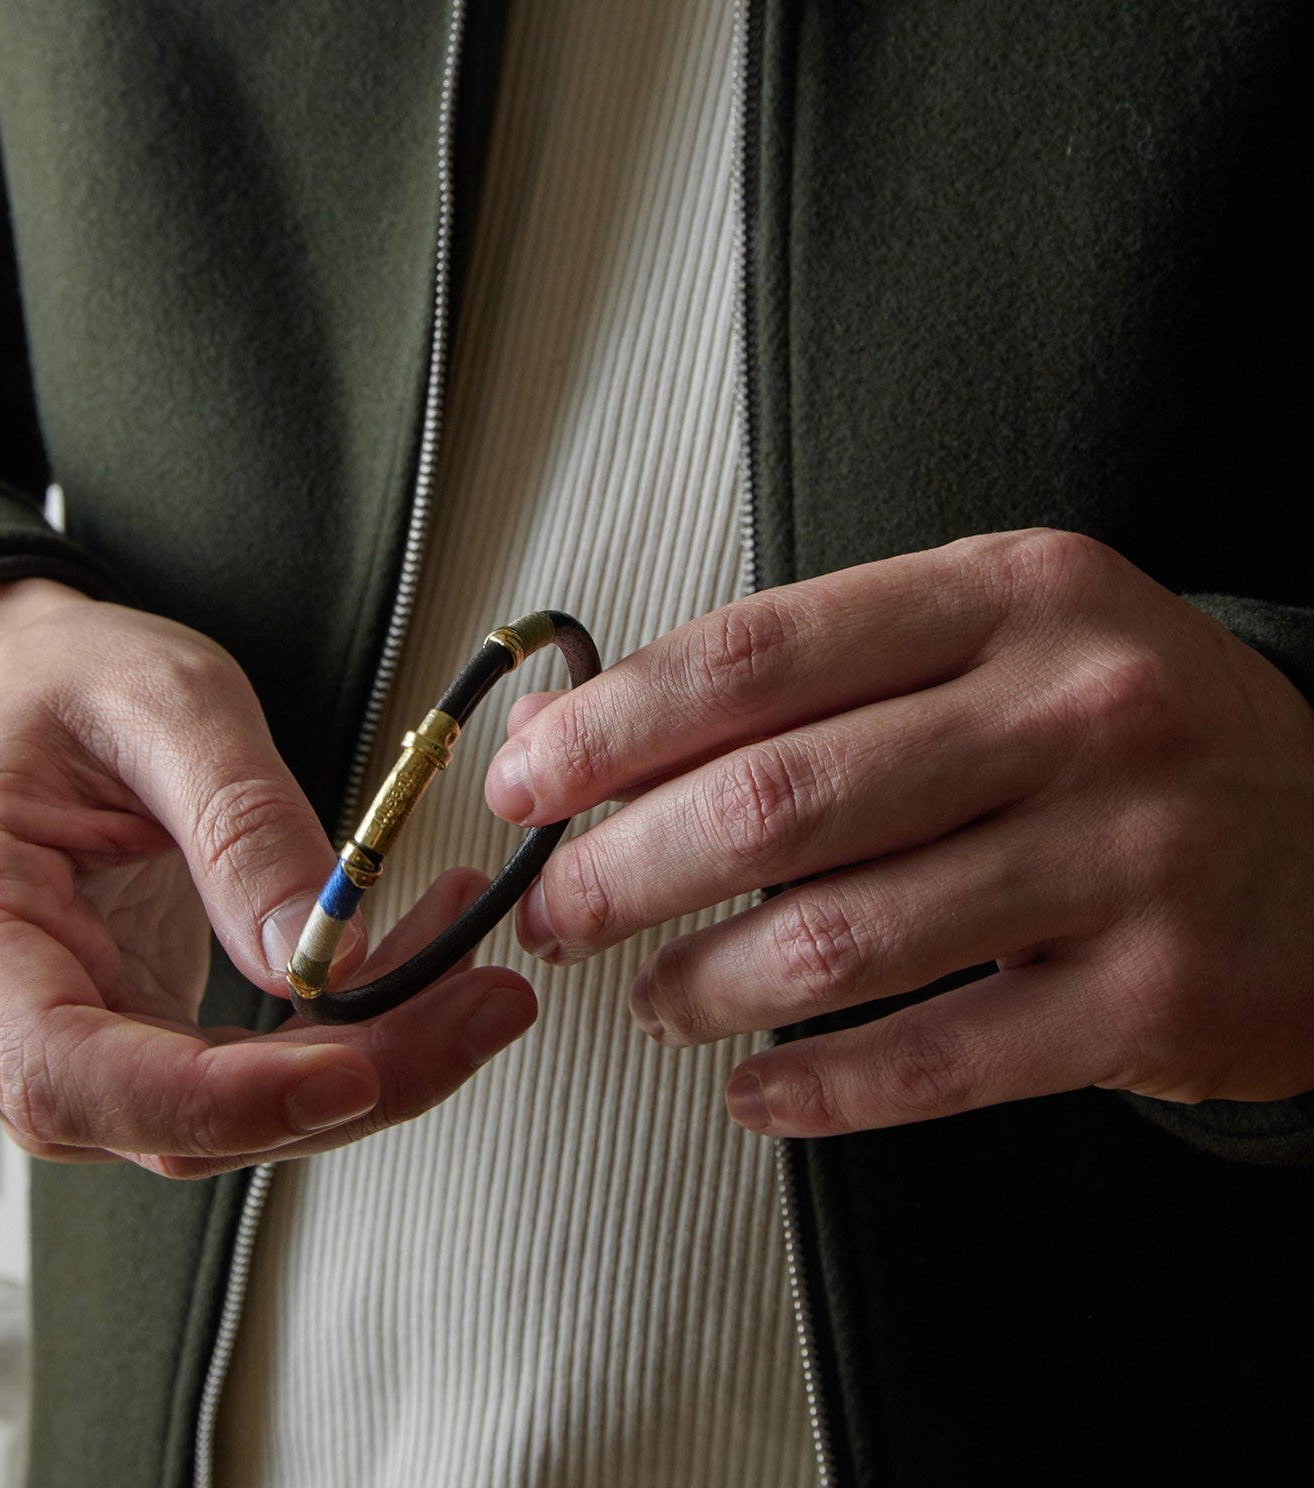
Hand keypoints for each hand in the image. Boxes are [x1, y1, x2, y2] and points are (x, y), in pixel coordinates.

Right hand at [0, 580, 535, 1177]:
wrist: (45, 692)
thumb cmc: (75, 684)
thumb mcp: (166, 704)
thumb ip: (239, 823)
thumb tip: (321, 955)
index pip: (64, 1070)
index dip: (210, 1099)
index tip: (346, 1073)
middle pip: (167, 1120)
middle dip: (343, 1083)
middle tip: (478, 1009)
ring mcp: (71, 1040)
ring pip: (227, 1119)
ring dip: (368, 1067)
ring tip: (476, 983)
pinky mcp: (139, 1038)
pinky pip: (249, 1076)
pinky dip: (349, 1041)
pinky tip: (421, 975)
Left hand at [484, 530, 1313, 1135]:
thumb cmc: (1126, 727)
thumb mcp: (996, 637)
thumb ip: (813, 671)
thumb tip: (595, 730)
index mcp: (1013, 596)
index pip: (758, 654)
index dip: (614, 724)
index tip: (530, 780)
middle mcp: (1075, 713)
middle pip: (776, 800)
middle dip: (622, 869)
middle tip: (554, 910)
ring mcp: (1125, 859)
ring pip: (836, 939)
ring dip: (701, 983)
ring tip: (654, 997)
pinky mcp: (1152, 1000)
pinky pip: (935, 1061)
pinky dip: (815, 1087)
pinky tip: (752, 1086)